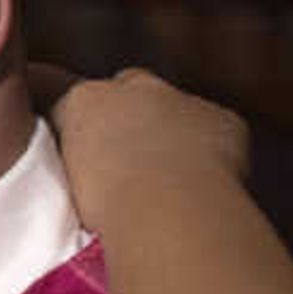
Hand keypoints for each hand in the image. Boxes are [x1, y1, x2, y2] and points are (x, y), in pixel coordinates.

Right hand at [47, 66, 246, 186]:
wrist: (168, 209)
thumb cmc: (107, 206)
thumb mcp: (69, 181)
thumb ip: (79, 160)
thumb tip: (92, 171)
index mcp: (83, 101)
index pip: (79, 100)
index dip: (87, 125)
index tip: (89, 153)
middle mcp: (133, 88)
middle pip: (130, 85)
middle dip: (131, 110)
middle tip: (129, 155)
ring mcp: (182, 99)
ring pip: (177, 106)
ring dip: (173, 129)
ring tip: (169, 175)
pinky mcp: (222, 118)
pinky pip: (217, 127)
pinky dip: (212, 146)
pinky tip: (204, 177)